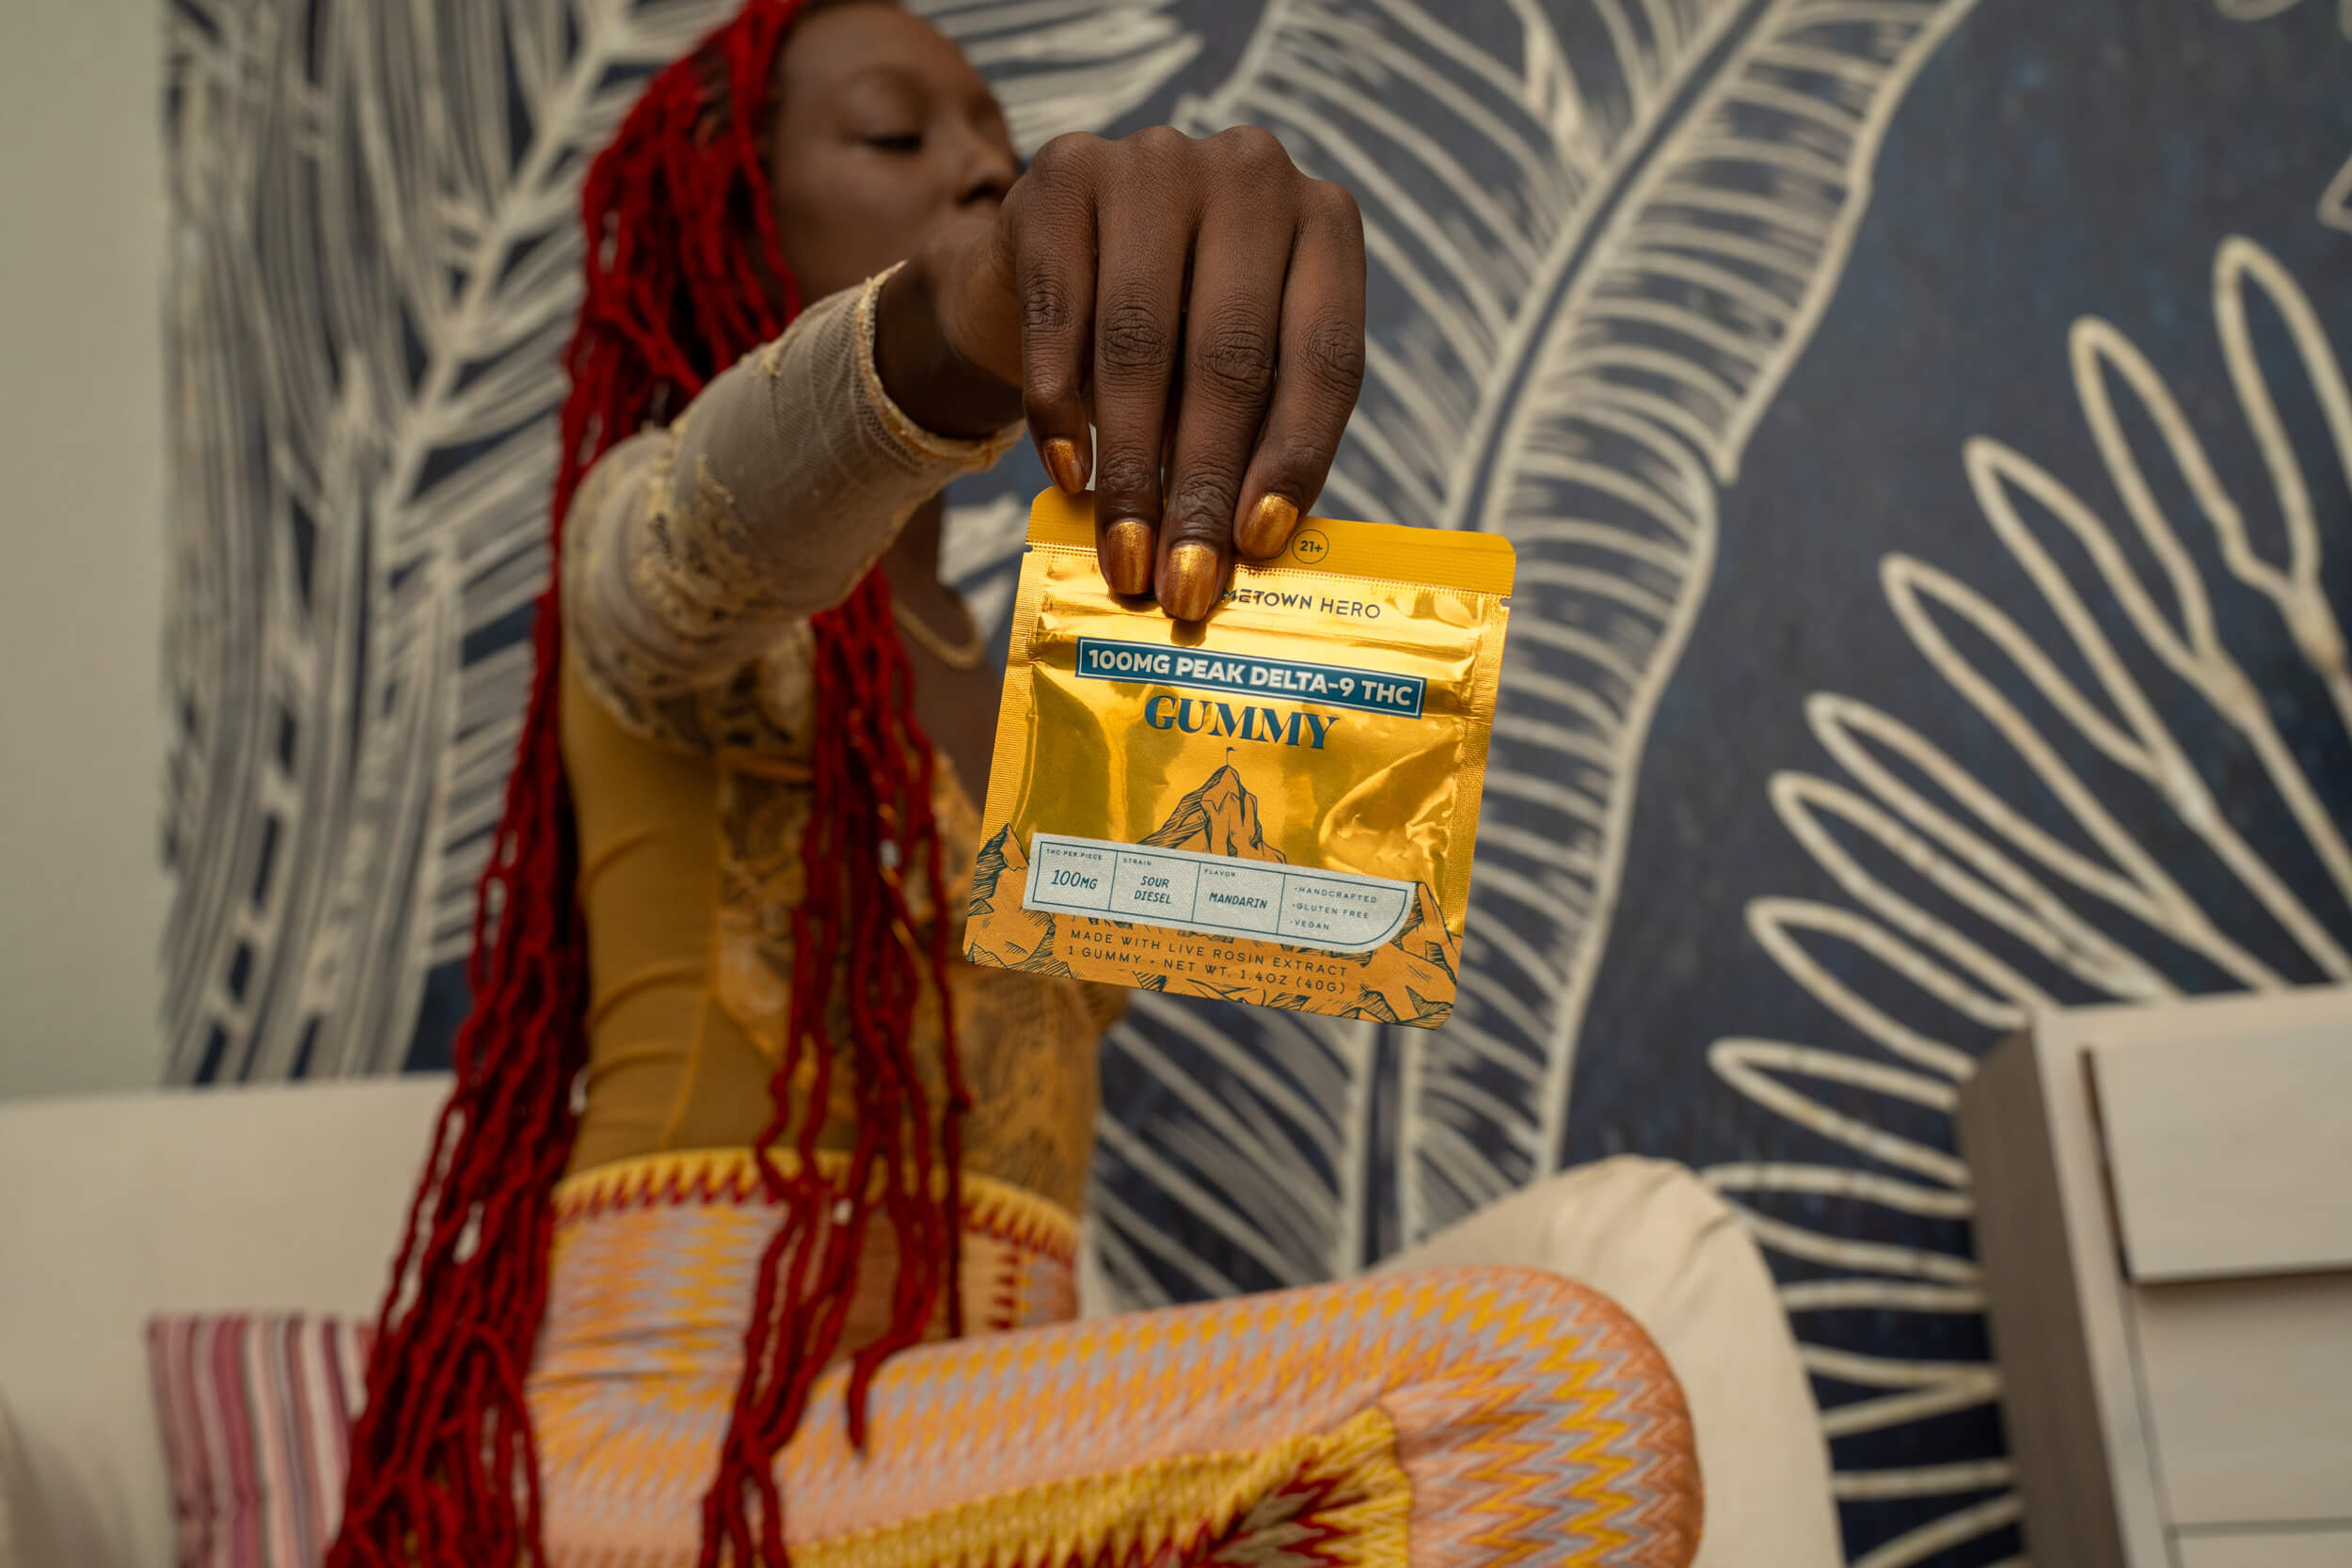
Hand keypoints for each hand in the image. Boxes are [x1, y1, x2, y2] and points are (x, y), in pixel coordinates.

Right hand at [881, 127, 1366, 619]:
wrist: (1045, 261)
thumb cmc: (1167, 336)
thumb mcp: (1230, 370)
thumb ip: (1251, 437)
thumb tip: (1242, 553)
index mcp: (1326, 223)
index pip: (1326, 355)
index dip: (1293, 459)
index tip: (1257, 546)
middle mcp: (1253, 172)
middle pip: (1232, 356)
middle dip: (1203, 486)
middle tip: (1184, 585)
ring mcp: (1155, 160)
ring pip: (1142, 342)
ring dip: (1132, 469)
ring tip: (1124, 557)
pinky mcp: (1062, 173)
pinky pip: (1061, 315)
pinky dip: (1061, 409)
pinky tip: (1069, 477)